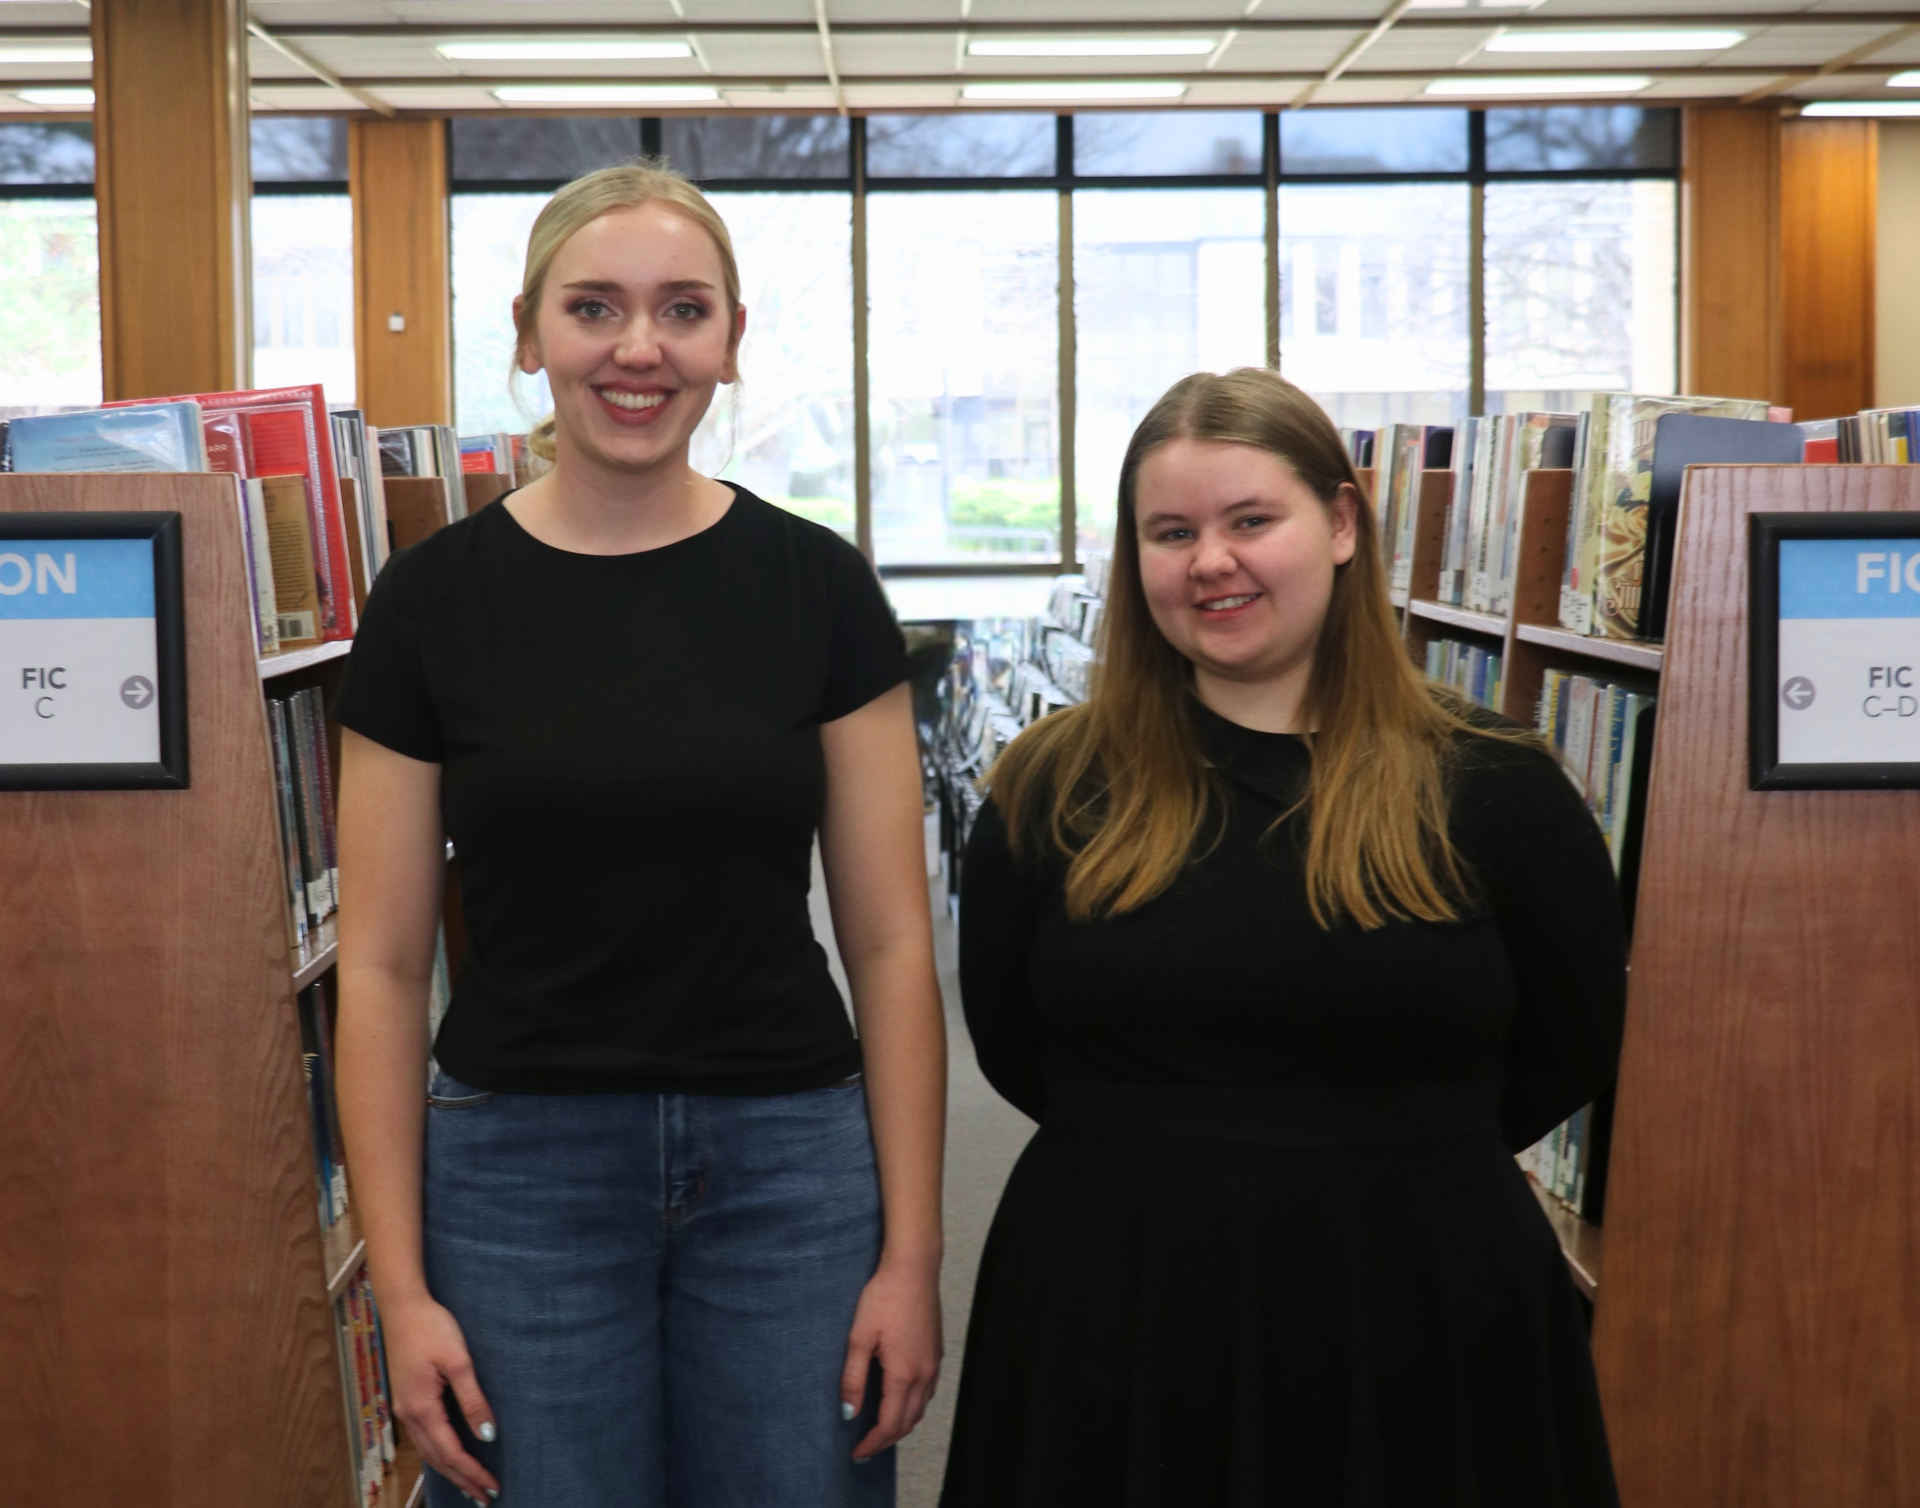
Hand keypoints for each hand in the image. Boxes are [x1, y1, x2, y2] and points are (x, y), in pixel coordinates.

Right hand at [383, 1293, 499, 1502]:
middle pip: (437, 1458)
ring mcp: (404, 1408)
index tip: (491, 1487)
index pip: (451, 1452)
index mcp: (422, 1408)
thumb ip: (472, 1400)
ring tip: (470, 1487)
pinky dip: (438, 1454)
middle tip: (485, 1497)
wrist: (404, 1306)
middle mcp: (409, 1415)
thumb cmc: (433, 1328)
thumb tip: (487, 1434)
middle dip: (462, 1479)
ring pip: (428, 1451)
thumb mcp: (458, 1361)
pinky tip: (449, 1457)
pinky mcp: (406, 1399)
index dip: (472, 1472)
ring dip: (450, 1470)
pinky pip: (423, 1437)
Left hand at [840, 1258, 941, 1461]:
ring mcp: (934, 1363)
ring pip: (920, 1408)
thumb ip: (853, 1378)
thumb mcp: (859, 1337)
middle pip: (908, 1422)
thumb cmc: (884, 1297)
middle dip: (887, 1440)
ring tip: (879, 1430)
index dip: (873, 1443)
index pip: (890, 1424)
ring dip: (901, 1424)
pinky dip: (913, 1406)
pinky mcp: (935, 1352)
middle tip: (864, 1448)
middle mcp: (924, 1374)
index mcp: (904, 1374)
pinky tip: (898, 1400)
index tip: (856, 1453)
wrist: (913, 1268)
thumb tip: (848, 1413)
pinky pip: (927, 1391)